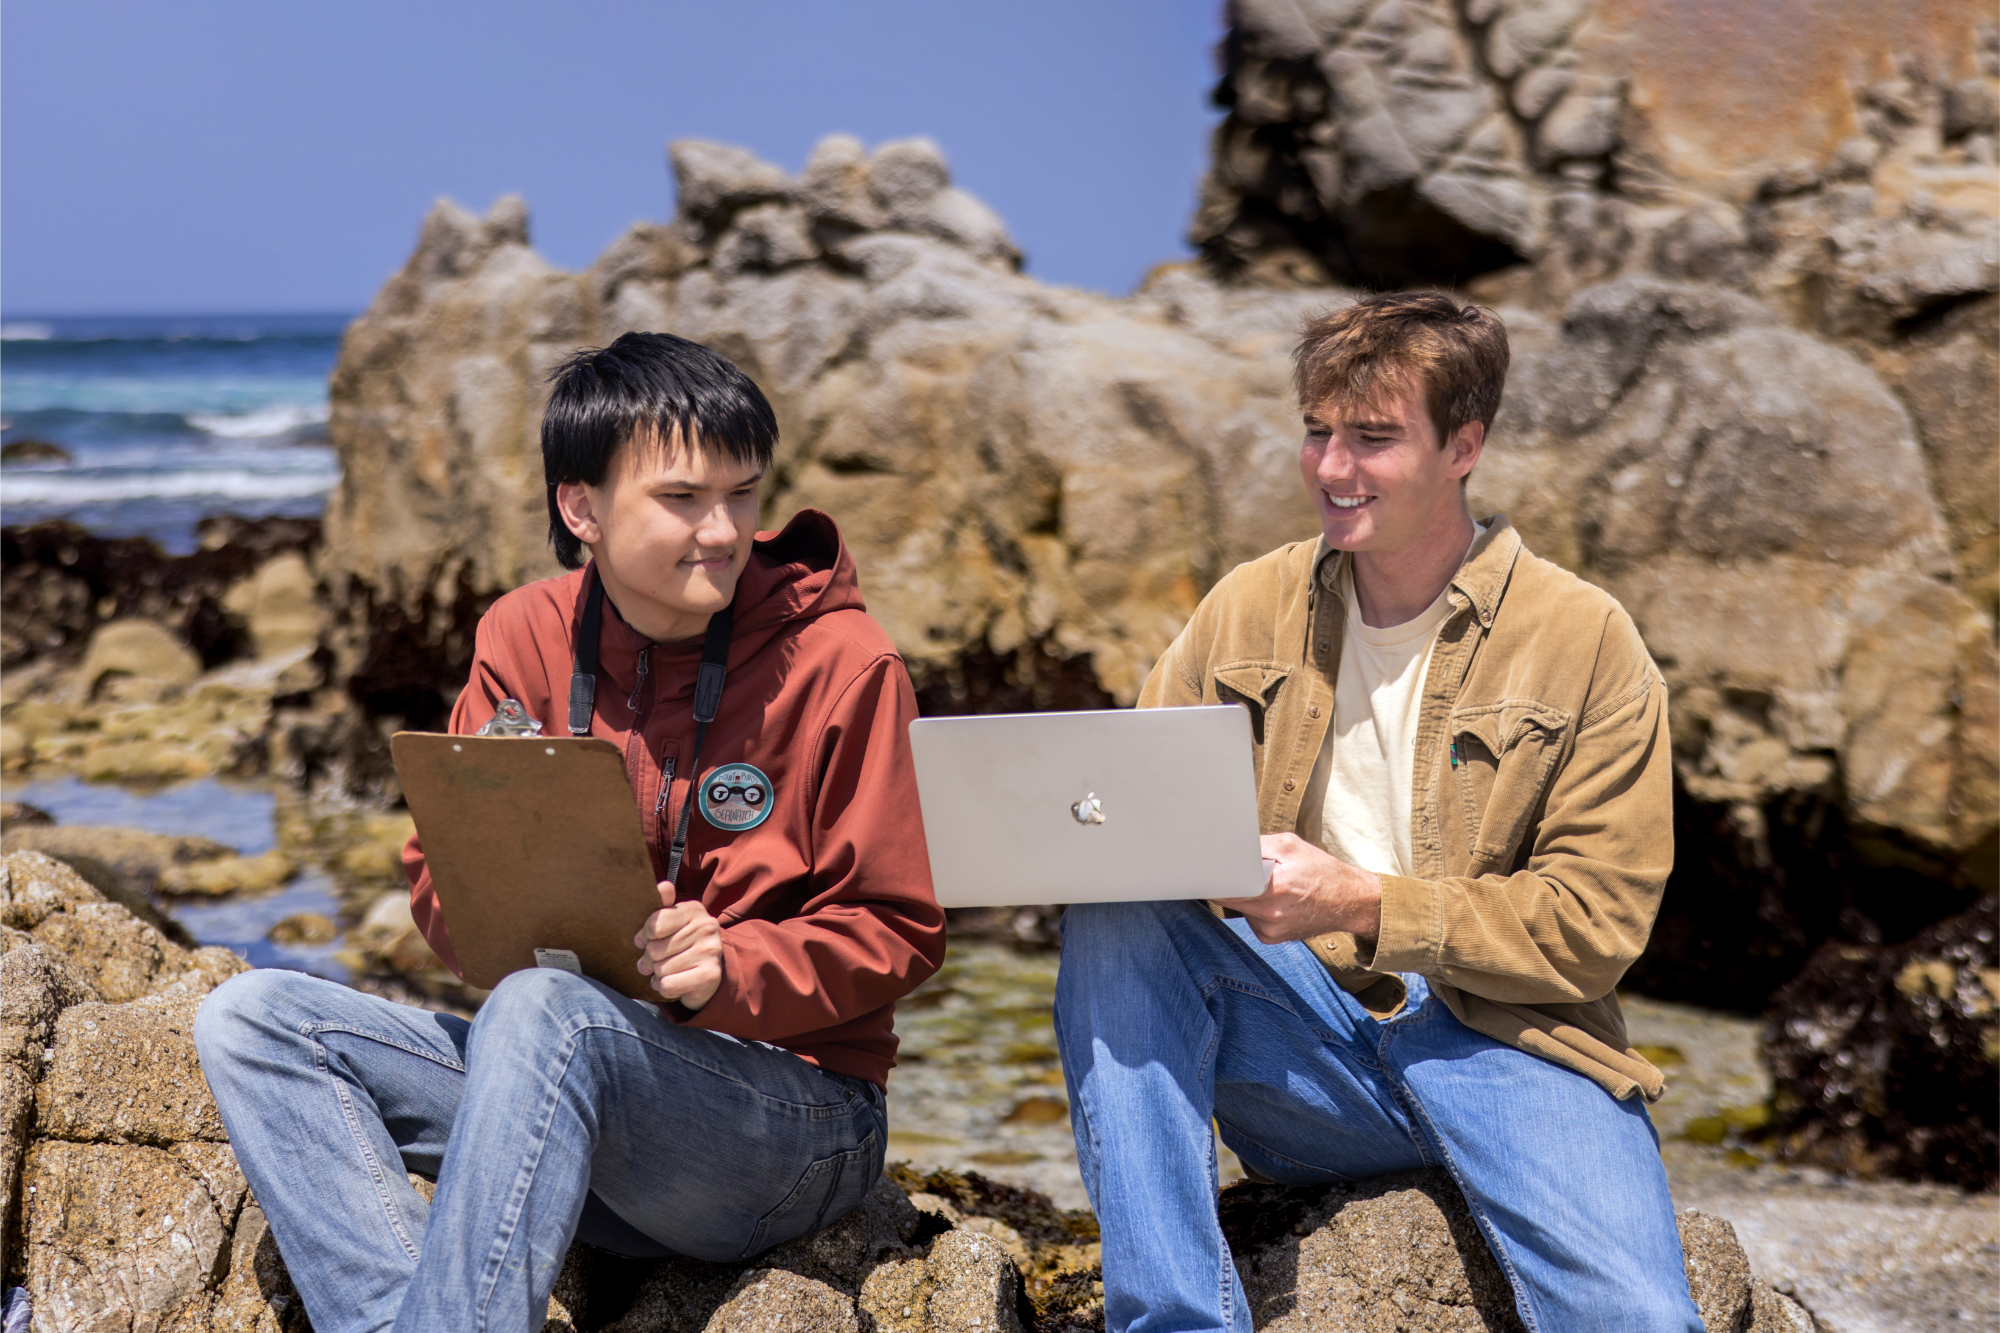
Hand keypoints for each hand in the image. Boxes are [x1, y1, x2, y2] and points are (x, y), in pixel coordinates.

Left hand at [633, 885, 723, 1009]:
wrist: (707, 972)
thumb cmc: (681, 944)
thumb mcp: (671, 921)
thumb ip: (663, 904)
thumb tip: (664, 886)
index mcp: (694, 909)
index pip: (654, 924)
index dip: (644, 936)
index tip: (645, 940)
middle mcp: (706, 927)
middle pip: (655, 949)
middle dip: (649, 959)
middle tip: (654, 961)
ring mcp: (710, 951)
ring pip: (661, 969)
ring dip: (658, 974)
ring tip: (667, 971)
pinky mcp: (710, 975)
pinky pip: (669, 985)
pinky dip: (665, 988)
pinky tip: (673, 983)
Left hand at [1212, 832, 1382, 944]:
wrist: (1348, 902)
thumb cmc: (1321, 871)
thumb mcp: (1290, 846)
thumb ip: (1256, 845)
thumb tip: (1228, 845)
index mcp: (1275, 889)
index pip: (1227, 887)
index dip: (1212, 877)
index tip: (1201, 868)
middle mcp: (1270, 915)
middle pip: (1228, 898)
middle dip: (1226, 882)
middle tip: (1227, 868)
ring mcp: (1269, 930)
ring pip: (1238, 908)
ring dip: (1242, 894)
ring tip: (1266, 884)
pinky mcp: (1270, 938)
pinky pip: (1249, 918)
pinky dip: (1253, 907)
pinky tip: (1272, 899)